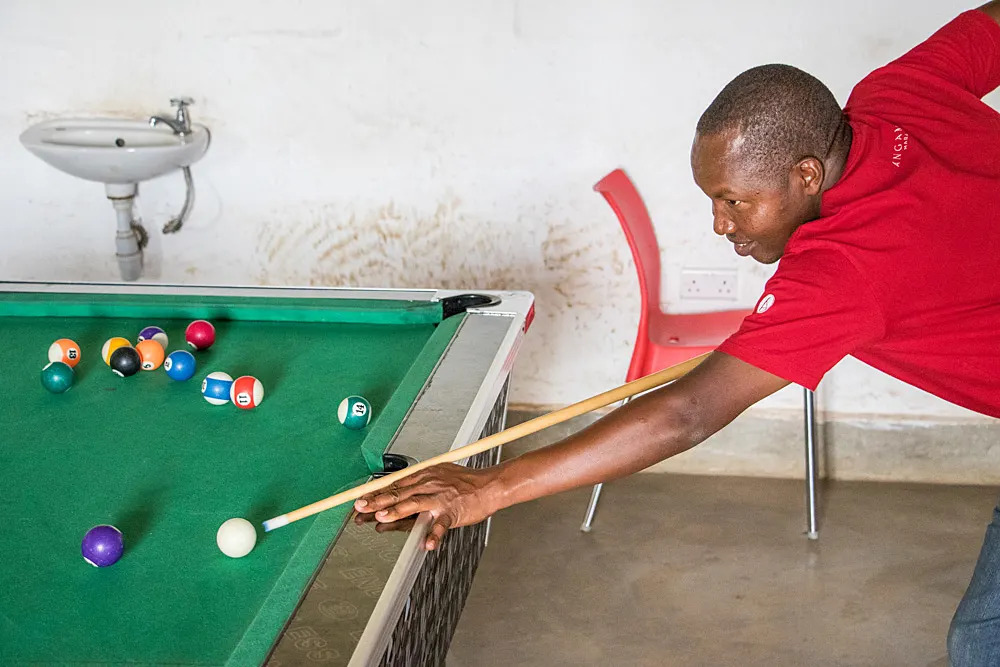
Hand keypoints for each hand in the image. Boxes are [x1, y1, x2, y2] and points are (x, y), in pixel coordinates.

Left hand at [354, 463, 504, 550]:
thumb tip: (391, 506)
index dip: (375, 494)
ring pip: (414, 505)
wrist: (488, 486)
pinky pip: (441, 525)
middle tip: (360, 509)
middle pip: (398, 494)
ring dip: (397, 512)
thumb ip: (414, 490)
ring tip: (381, 520)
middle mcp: (428, 485)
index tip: (359, 501)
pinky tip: (426, 544)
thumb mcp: (436, 477)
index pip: (393, 485)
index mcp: (422, 476)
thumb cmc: (462, 483)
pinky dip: (434, 535)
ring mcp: (440, 498)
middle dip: (377, 502)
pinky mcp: (452, 511)